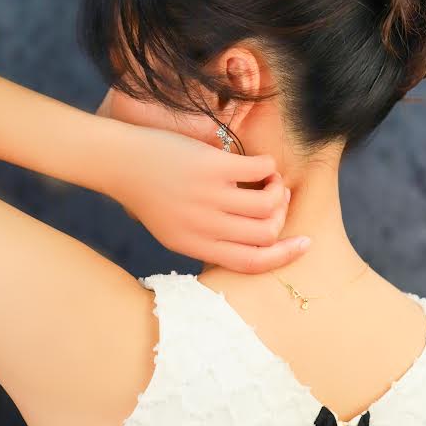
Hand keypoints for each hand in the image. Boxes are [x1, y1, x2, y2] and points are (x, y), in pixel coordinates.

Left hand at [111, 123, 310, 272]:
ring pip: (268, 203)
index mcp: (196, 247)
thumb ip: (208, 239)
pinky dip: (270, 167)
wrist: (121, 162)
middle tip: (277, 198)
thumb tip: (254, 237)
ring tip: (271, 180)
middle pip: (265, 233)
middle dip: (281, 216)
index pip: (251, 263)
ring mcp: (209, 197)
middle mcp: (204, 227)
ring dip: (279, 190)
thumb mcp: (174, 230)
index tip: (304, 243)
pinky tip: (261, 163)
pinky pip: (260, 170)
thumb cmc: (149, 194)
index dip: (283, 256)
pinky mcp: (211, 167)